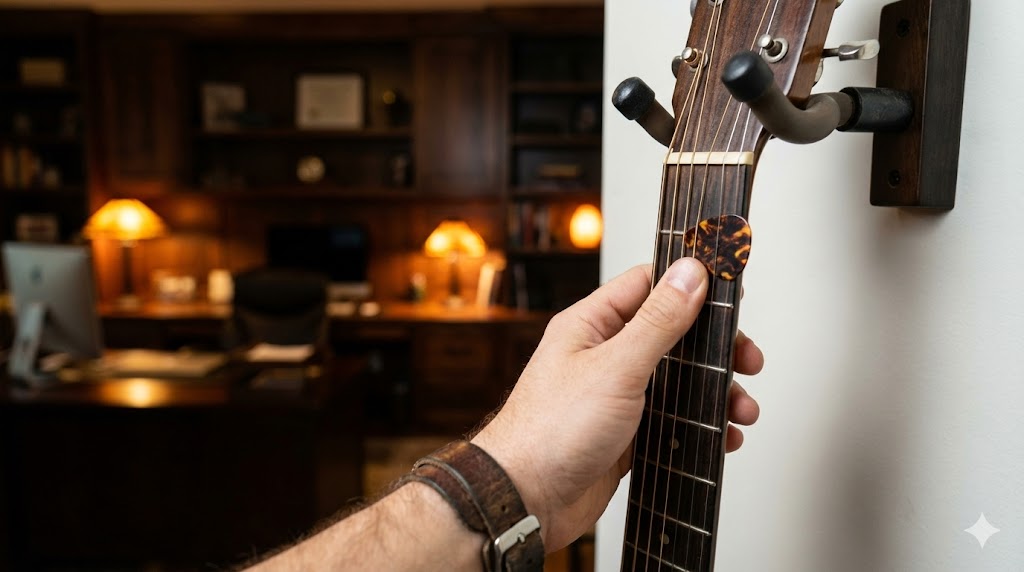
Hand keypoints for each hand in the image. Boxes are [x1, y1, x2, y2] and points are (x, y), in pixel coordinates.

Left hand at [472, 258, 763, 551]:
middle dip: (714, 348)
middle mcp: (602, 356)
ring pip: (677, 381)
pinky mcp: (624, 434)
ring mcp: (614, 396)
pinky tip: (722, 437)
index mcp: (591, 326)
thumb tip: (689, 273)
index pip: (647, 286)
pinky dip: (699, 426)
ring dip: (713, 392)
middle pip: (672, 335)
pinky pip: (671, 421)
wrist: (524, 500)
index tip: (730, 292)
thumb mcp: (616, 367)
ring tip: (741, 409)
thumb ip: (657, 321)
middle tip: (746, 360)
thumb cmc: (550, 432)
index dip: (690, 284)